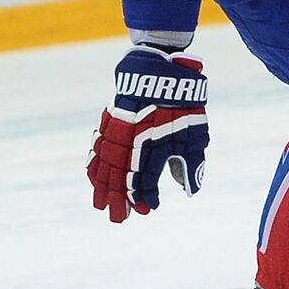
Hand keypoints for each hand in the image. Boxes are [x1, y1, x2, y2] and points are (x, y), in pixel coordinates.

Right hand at [87, 46, 208, 222]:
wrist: (162, 69)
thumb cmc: (184, 103)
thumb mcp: (196, 134)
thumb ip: (191, 163)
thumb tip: (189, 190)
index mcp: (152, 148)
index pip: (144, 182)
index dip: (145, 198)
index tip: (148, 210)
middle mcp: (131, 143)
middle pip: (120, 179)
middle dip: (119, 200)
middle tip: (118, 219)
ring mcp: (118, 131)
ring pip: (105, 166)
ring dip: (102, 186)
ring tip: (100, 204)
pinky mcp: (110, 120)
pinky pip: (98, 147)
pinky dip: (94, 164)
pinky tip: (93, 175)